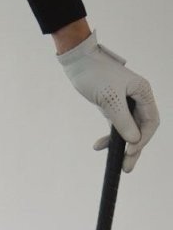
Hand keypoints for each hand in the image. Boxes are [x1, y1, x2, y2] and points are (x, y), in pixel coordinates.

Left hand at [57, 29, 159, 172]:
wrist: (78, 62)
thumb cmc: (95, 74)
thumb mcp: (109, 100)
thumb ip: (123, 121)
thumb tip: (134, 140)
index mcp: (142, 92)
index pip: (150, 121)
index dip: (143, 139)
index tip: (130, 150)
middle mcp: (137, 98)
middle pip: (141, 129)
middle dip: (134, 149)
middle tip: (127, 168)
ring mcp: (125, 103)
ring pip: (128, 130)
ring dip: (121, 147)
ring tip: (117, 164)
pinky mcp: (112, 107)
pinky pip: (115, 126)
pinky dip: (109, 137)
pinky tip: (98, 146)